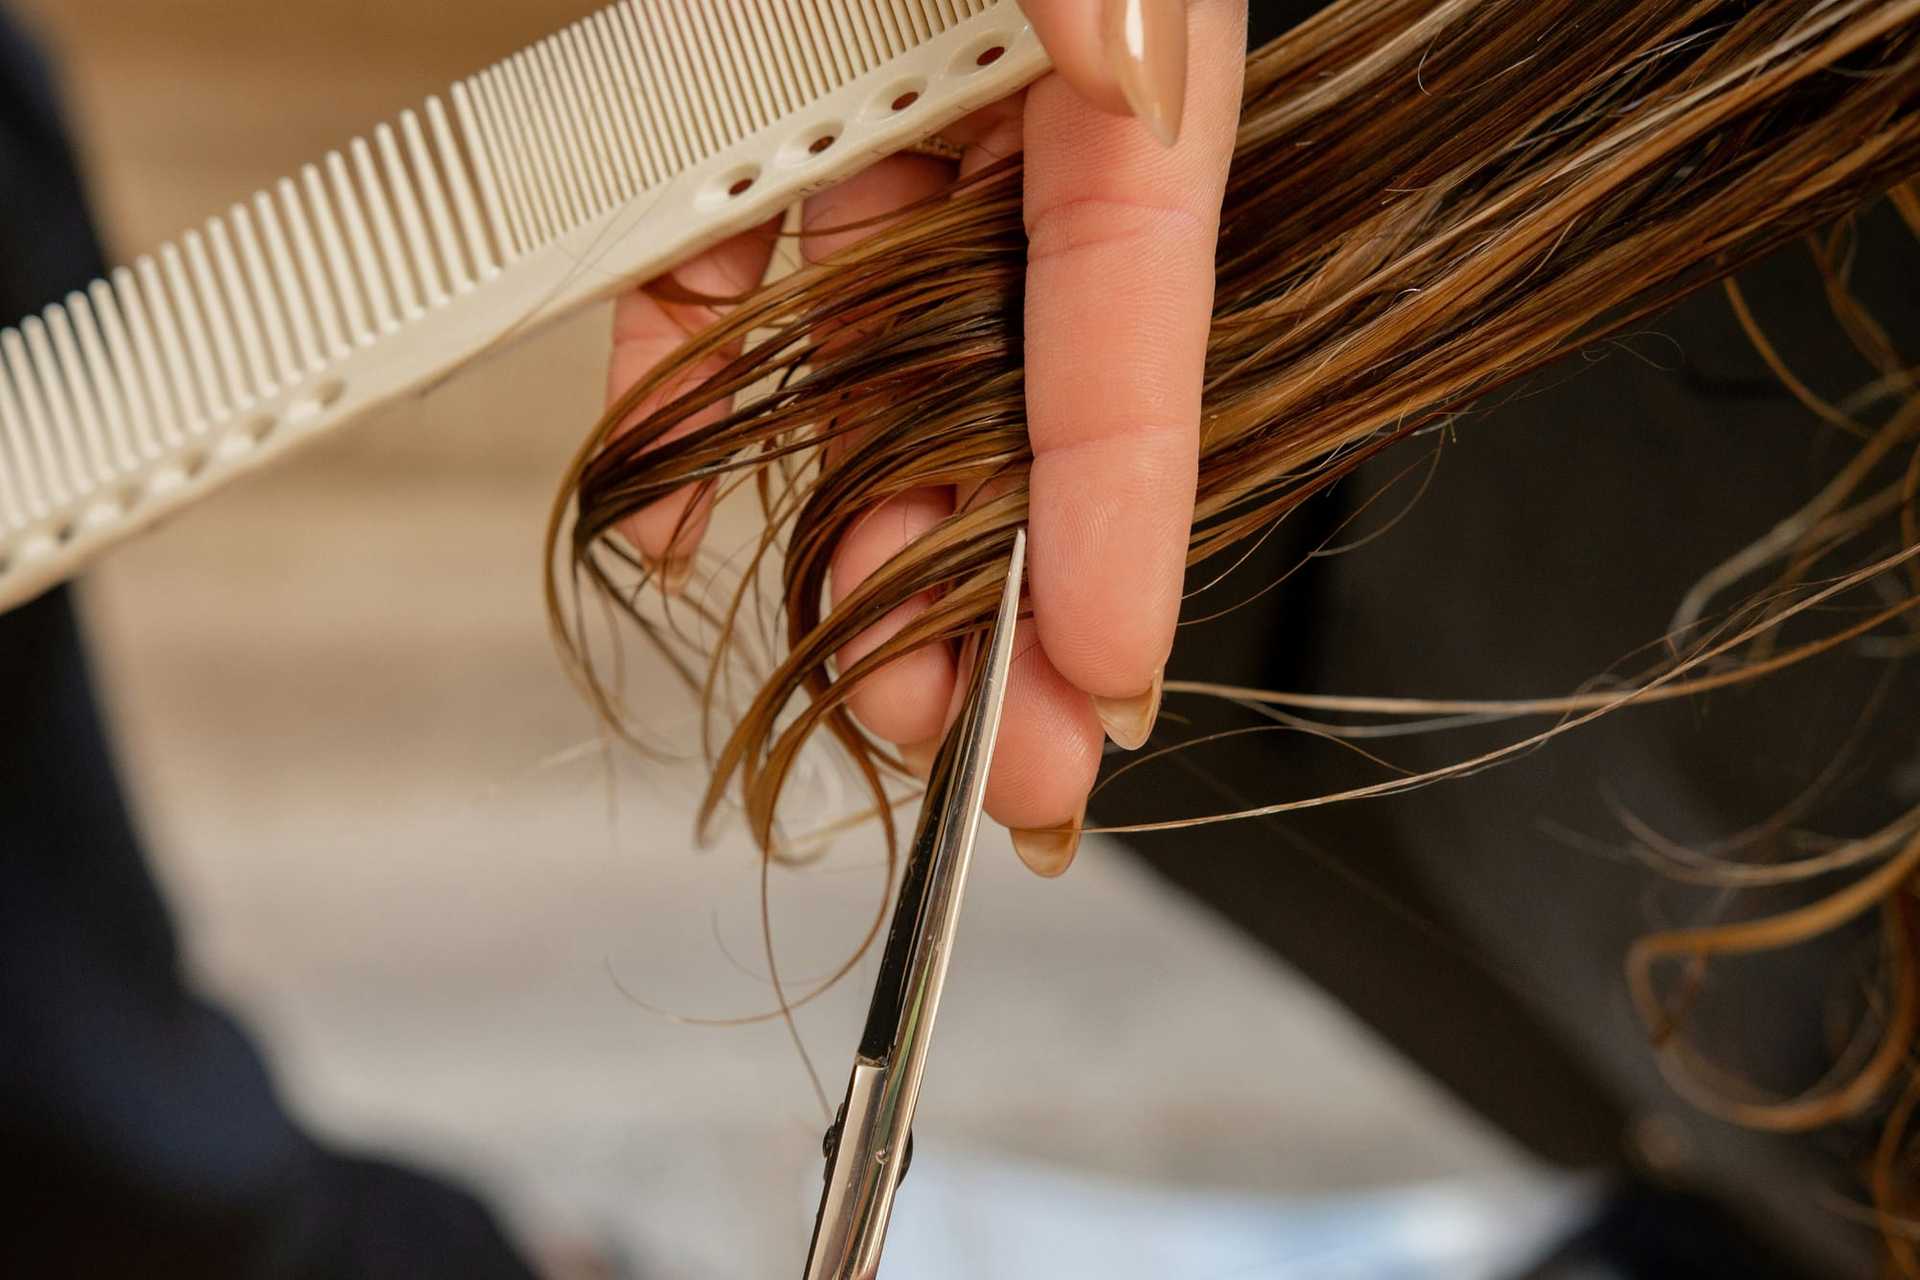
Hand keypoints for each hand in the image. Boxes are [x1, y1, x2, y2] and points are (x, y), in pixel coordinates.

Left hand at [606, 0, 1245, 876]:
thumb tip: (1140, 91)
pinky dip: (690, 403)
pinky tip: (683, 512)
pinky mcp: (748, 124)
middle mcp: (1006, 108)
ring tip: (859, 671)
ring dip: (859, 534)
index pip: (1134, 309)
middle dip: (996, 586)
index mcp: (1116, 52)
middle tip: (978, 741)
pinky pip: (715, 281)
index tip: (1103, 684)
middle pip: (1016, 387)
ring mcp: (876, 127)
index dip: (1127, 514)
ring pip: (871, 367)